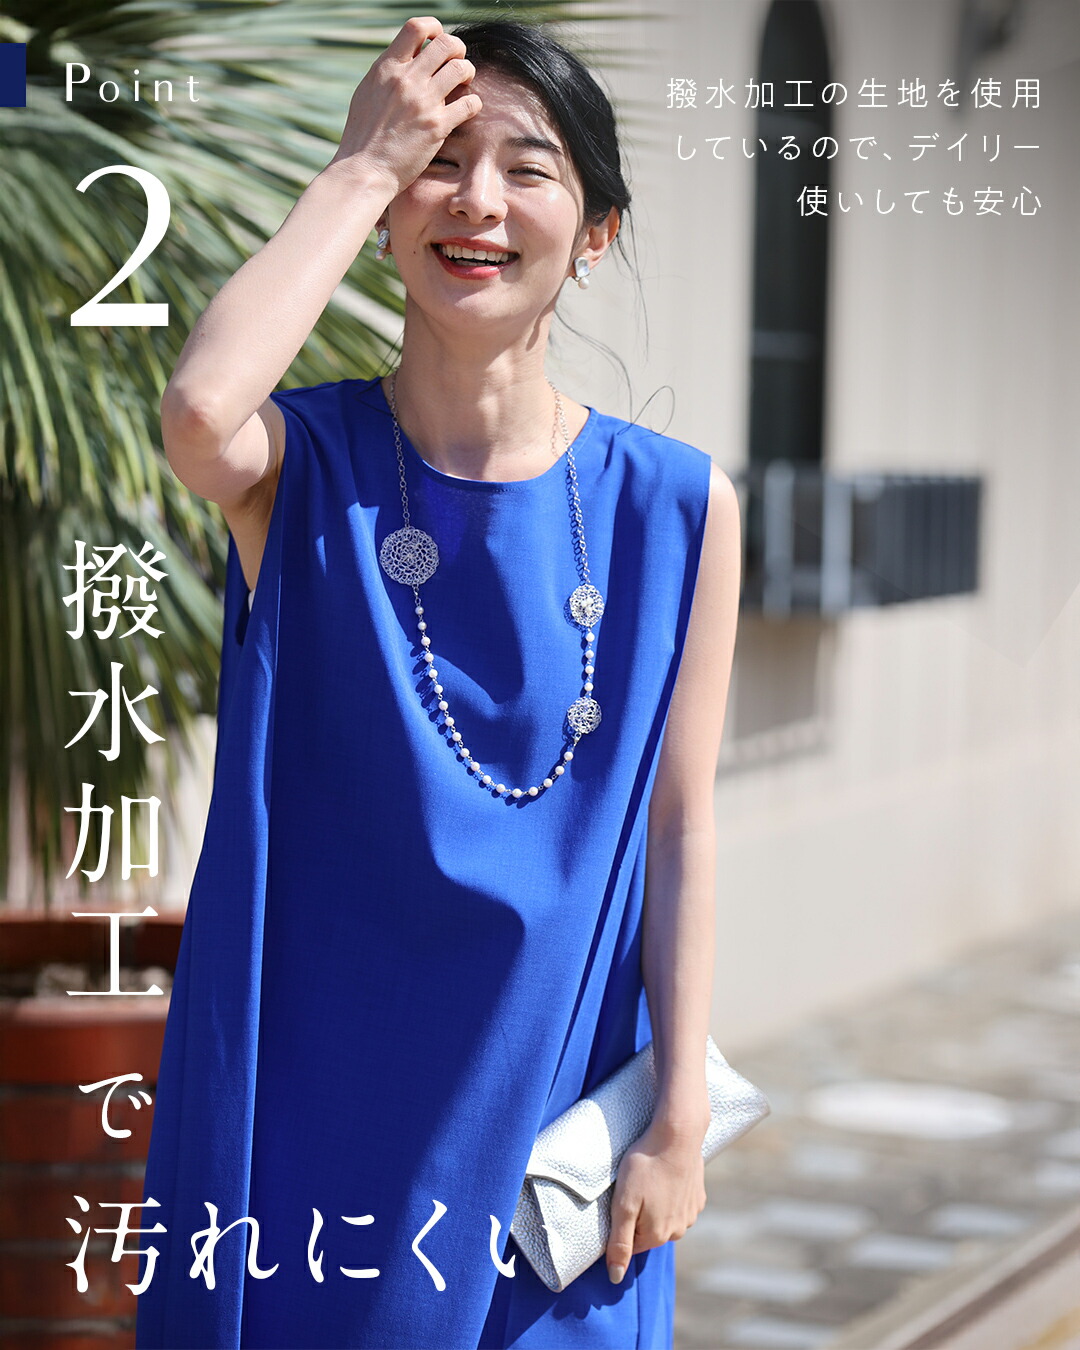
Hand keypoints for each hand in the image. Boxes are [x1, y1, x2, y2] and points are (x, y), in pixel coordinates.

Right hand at [327, 16, 481, 197]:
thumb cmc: (363, 136)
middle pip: (446, 44)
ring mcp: (423, 102)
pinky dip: (473, 103)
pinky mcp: (437, 126)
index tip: (438, 38)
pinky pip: (470, 103)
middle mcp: (407, 80)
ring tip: (463, 84)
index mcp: (387, 68)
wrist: (365, 170)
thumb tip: (407, 59)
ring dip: (468, 73)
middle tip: (456, 62)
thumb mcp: (368, 93)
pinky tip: (467, 109)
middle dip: (457, 49)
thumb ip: (388, 74)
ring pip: (461, 68)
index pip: (416, 28)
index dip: (434, 27)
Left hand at [605, 1120, 707, 1283]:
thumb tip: (615, 1278)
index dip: (620, 1224)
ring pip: (664, 1217)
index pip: (630, 1244)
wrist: (678, 1135)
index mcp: (657, 1235)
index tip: (617, 1202)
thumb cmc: (645, 1166)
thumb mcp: (623, 1203)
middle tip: (632, 1188)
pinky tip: (664, 1176)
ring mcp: (691, 1214)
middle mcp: (678, 1230)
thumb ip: (619, 1243)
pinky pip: (678, 1203)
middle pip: (648, 1231)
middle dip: (638, 1214)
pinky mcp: (698, 1196)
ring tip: (648, 1179)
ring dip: (655, 1204)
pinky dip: (670, 1193)